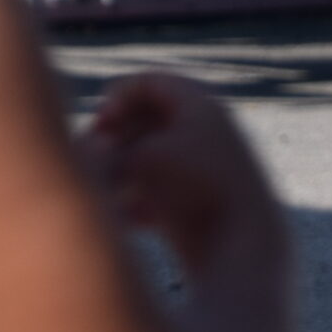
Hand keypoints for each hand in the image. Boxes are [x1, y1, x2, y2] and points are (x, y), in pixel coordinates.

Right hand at [78, 73, 277, 270]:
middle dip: (117, 140)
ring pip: (153, 161)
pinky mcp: (209, 205)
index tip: (100, 126)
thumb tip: (85, 155)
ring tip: (110, 194)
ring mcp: (211, 169)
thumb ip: (104, 149)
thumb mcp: (139, 161)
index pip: (149, 83)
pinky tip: (130, 221)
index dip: (116, 100)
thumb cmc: (192, 194)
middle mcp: (211, 132)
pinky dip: (143, 202)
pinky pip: (166, 194)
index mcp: (202, 104)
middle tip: (95, 160)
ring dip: (124, 174)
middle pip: (149, 122)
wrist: (247, 247)